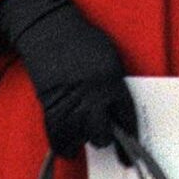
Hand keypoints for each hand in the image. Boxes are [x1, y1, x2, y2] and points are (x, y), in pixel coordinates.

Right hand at [0, 0, 137, 157]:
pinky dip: (62, 144)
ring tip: (83, 139)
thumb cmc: (83, 40)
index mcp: (113, 81)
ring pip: (78, 137)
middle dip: (104, 138)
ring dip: (82, 141)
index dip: (129, 135)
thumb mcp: (109, 58)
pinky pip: (56, 135)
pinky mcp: (49, 104)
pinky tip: (68, 148)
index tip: (129, 149)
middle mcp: (93, 95)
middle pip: (102, 133)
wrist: (51, 30)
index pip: (126, 117)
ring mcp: (70, 101)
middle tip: (104, 137)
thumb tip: (114, 108)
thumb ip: (113, 84)